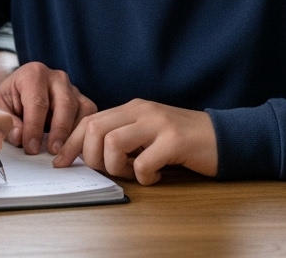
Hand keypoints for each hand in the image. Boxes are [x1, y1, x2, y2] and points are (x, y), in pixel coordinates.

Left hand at [0, 61, 96, 154]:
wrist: (18, 91)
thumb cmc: (8, 100)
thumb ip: (7, 122)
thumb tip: (19, 137)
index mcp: (33, 74)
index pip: (37, 102)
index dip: (34, 128)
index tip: (31, 148)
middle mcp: (57, 77)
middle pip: (65, 103)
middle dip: (59, 130)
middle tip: (52, 152)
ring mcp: (72, 88)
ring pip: (83, 109)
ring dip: (74, 133)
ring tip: (64, 152)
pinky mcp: (82, 100)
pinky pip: (89, 116)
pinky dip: (83, 132)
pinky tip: (72, 146)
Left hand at [53, 99, 216, 184]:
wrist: (224, 137)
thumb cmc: (183, 141)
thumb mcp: (148, 132)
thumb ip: (123, 136)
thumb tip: (86, 155)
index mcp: (132, 108)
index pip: (90, 120)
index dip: (71, 143)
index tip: (61, 162)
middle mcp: (142, 110)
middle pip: (95, 129)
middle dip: (90, 157)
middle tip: (106, 171)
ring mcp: (159, 123)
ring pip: (112, 142)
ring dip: (115, 166)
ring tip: (132, 172)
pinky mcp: (175, 140)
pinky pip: (143, 162)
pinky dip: (144, 177)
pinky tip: (155, 177)